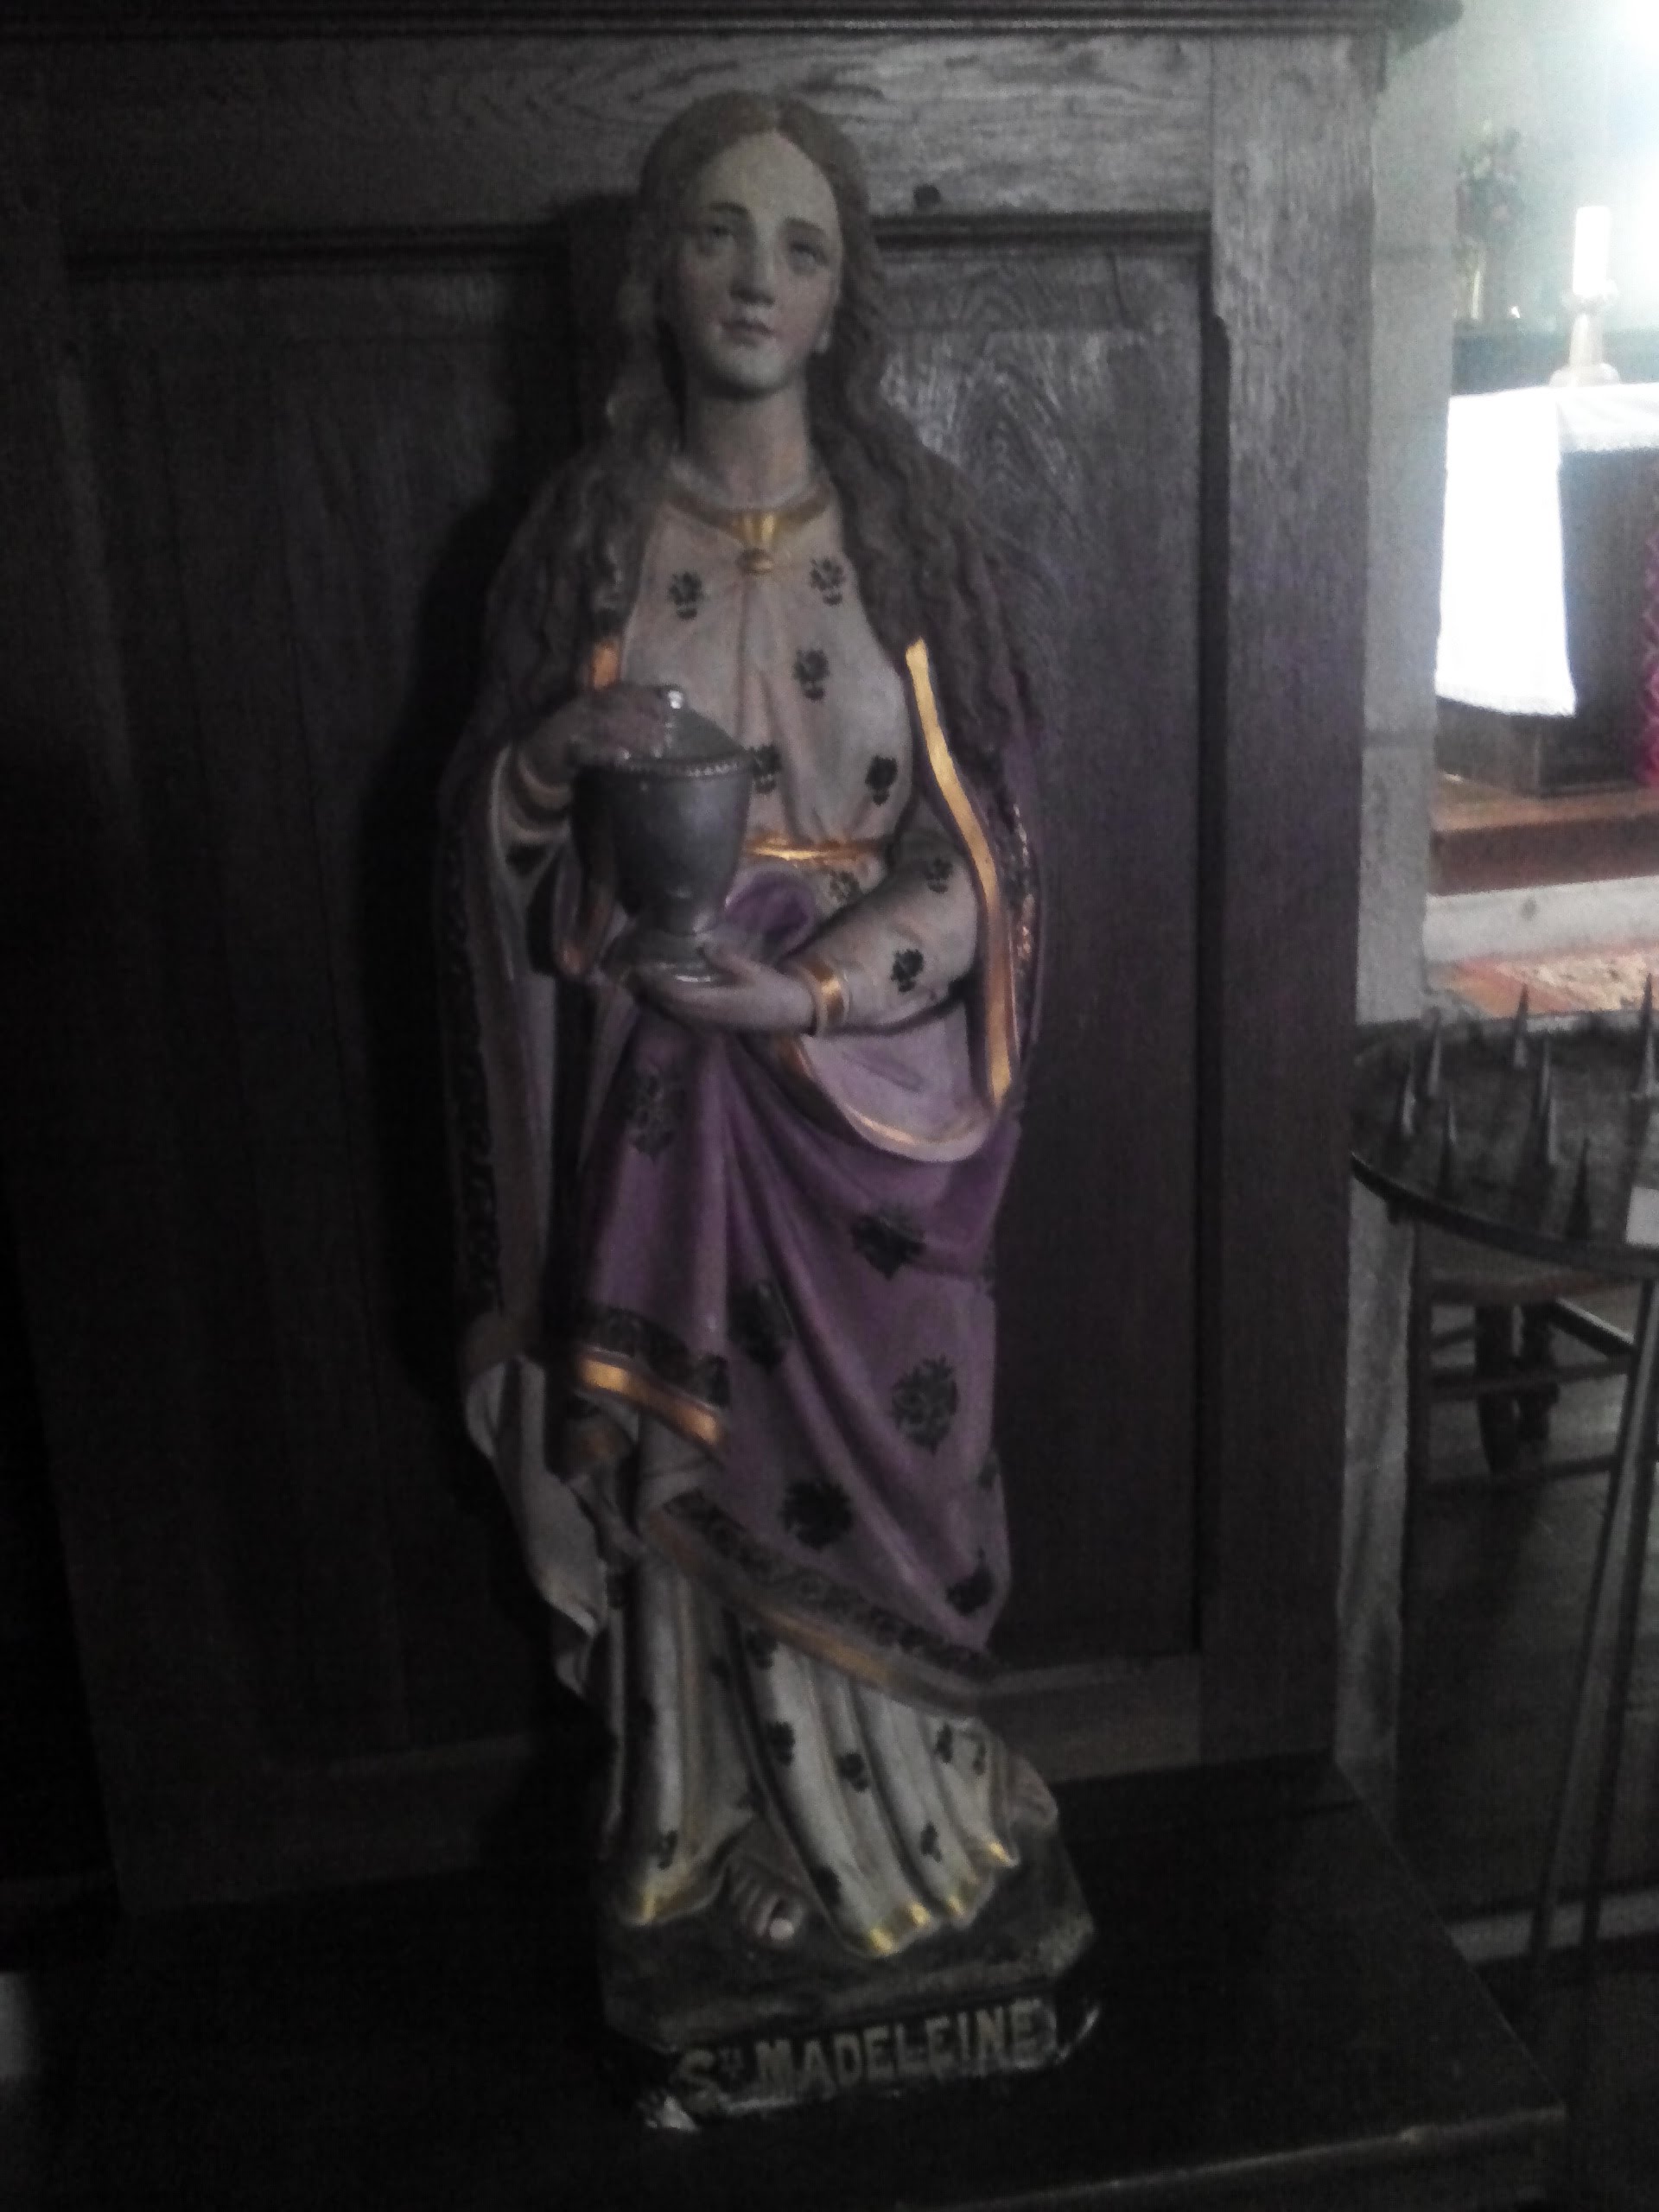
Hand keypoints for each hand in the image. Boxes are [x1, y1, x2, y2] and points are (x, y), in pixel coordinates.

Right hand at [516, 686, 674, 787]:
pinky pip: (587, 750)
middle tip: (668, 736)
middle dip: (646, 719)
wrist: (535, 762)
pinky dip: (606, 752)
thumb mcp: (598, 724)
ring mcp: (572, 727)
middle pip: (618, 707)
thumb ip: (624, 719)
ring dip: (634, 736)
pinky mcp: (563, 750)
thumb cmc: (576, 742)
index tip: (670, 712)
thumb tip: (661, 717)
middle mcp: (583, 708)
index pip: (622, 691)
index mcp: (592, 699)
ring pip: (606, 725)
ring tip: (656, 749)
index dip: (647, 699)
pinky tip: (623, 758)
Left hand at [633, 949, 814, 1033]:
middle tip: (640, 971)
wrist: (793, 1012)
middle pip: (673, 1007)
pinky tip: (672, 993)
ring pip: (678, 1014)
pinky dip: (675, 1005)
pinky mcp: (718, 1023)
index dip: (659, 982)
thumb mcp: (754, 970)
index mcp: (718, 1003)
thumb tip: (703, 946)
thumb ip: (728, 960)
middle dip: (655, 991)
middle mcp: (711, 1017)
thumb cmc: (775, 989)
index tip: (645, 966)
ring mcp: (714, 1023)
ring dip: (662, 999)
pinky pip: (688, 1016)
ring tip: (650, 981)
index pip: (679, 995)